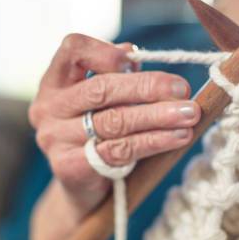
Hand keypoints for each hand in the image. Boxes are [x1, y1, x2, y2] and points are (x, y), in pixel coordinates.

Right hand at [28, 34, 199, 239]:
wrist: (81, 191)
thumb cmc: (98, 137)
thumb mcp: (103, 104)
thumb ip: (116, 78)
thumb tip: (134, 54)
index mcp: (54, 83)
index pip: (71, 49)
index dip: (104, 51)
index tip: (136, 60)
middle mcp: (48, 108)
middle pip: (101, 88)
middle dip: (148, 87)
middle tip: (183, 90)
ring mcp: (55, 138)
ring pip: (115, 121)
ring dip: (159, 116)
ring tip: (190, 114)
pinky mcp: (69, 167)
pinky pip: (119, 150)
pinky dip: (154, 142)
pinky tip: (179, 137)